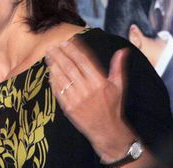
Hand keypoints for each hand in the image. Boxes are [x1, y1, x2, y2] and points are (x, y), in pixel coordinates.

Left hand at [46, 39, 135, 160]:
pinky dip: (53, 80)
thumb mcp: (118, 86)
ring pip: (62, 77)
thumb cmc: (113, 106)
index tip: (66, 42)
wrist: (106, 130)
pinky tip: (50, 72)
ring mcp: (76, 99)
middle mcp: (87, 89)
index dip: (73, 50)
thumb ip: (118, 67)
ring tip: (49, 56)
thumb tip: (123, 51)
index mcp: (100, 82)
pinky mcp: (68, 108)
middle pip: (70, 67)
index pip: (83, 61)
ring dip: (54, 65)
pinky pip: (58, 90)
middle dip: (60, 55)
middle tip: (52, 46)